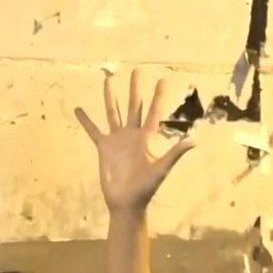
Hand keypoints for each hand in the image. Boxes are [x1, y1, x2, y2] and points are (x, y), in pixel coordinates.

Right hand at [75, 69, 195, 212]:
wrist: (126, 202)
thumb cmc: (146, 188)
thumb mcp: (161, 168)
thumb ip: (175, 153)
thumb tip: (194, 141)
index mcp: (146, 138)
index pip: (153, 112)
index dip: (158, 96)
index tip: (162, 80)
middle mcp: (132, 135)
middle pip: (134, 106)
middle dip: (136, 89)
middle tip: (137, 70)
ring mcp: (117, 140)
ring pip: (113, 113)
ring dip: (111, 97)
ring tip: (108, 80)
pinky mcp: (104, 148)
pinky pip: (93, 130)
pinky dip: (86, 120)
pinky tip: (78, 109)